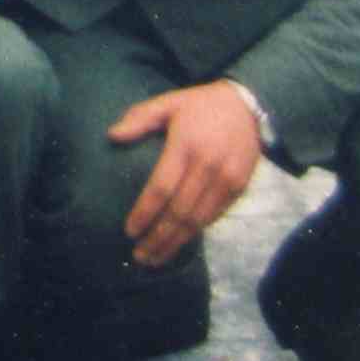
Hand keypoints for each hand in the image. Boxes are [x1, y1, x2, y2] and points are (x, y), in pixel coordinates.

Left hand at [109, 81, 263, 266]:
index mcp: (186, 145)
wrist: (248, 106)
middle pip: (179, 212)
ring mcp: (227, 179)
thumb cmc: (200, 106)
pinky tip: (179, 241)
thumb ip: (139, 118)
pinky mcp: (240, 188)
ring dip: (176, 242)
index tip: (129, 231)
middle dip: (158, 238)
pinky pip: (215, 216)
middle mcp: (208, 166)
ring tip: (156, 257)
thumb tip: (111, 136)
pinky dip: (195, 231)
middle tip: (139, 256)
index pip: (161, 188)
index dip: (145, 213)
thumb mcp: (168, 103)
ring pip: (198, 220)